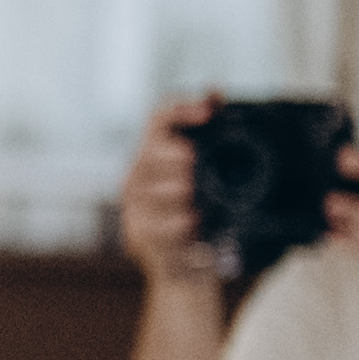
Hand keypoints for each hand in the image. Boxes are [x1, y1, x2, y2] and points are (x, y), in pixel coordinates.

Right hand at [118, 94, 221, 291]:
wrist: (194, 269)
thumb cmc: (210, 218)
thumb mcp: (221, 177)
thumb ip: (214, 136)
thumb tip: (215, 90)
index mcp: (162, 152)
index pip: (161, 116)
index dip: (181, 108)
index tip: (208, 111)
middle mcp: (143, 172)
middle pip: (150, 148)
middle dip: (171, 154)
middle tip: (192, 160)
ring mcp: (137, 203)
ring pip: (146, 185)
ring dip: (173, 190)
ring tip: (194, 195)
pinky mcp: (138, 233)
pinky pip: (152, 223)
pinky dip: (175, 223)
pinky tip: (193, 223)